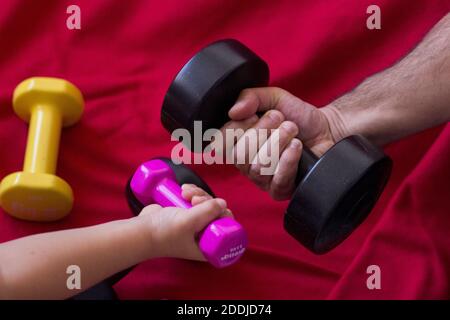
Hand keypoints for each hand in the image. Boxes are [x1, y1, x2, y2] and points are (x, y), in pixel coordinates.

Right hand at [136, 184, 232, 260]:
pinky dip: (193, 192)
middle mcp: (203, 236)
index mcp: (207, 246)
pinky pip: (196, 199)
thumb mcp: (188, 223)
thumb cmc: (164, 233)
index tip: (213, 208)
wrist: (141, 230)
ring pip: (207, 203)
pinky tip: (184, 189)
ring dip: (199, 194)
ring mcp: (194, 224)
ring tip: (185, 193)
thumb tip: (223, 203)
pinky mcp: (186, 213)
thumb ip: (207, 212)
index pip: (226, 229)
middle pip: (218, 212)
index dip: (222, 215)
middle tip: (194, 200)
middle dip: (208, 201)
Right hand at [218, 87, 345, 199]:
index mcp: (237, 142)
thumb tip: (233, 111)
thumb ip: (250, 97)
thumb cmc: (298, 116)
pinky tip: (296, 147)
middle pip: (240, 154)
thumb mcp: (273, 98)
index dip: (240, 126)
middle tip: (281, 119)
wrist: (326, 129)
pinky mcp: (279, 190)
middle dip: (263, 131)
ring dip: (279, 142)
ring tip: (292, 130)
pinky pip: (277, 179)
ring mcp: (261, 179)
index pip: (223, 141)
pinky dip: (288, 159)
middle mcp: (245, 163)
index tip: (255, 114)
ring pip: (259, 166)